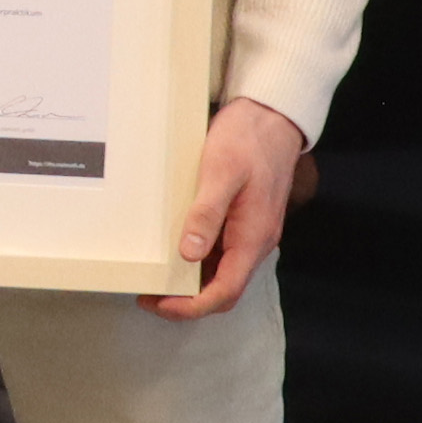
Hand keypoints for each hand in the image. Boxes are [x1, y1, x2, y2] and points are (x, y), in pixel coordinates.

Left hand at [156, 98, 307, 315]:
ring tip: (156, 276)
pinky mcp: (244, 220)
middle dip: (187, 300)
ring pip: (222, 273)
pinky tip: (175, 251)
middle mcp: (255, 241)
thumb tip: (189, 253)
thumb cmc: (247, 139)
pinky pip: (222, 252)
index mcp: (253, 236)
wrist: (272, 116)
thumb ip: (206, 213)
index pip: (225, 291)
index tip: (158, 302)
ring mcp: (251, 232)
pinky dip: (199, 261)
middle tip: (149, 294)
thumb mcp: (221, 172)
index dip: (191, 306)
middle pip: (223, 289)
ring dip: (192, 282)